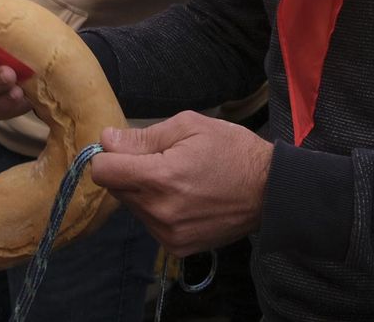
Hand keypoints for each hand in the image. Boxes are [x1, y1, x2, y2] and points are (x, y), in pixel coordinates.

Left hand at [90, 113, 271, 255]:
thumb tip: (107, 140)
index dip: (110, 155)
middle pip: (116, 190)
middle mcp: (159, 211)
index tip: (128, 147)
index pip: (103, 172)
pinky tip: (186, 199)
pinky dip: (159, 210)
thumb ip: (144, 136)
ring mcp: (168, 233)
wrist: (270, 191)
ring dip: (144, 192)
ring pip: (133, 208)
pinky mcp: (177, 247)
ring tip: (180, 180)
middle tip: (163, 159)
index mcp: (160, 177)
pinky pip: (151, 224)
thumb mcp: (191, 126)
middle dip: (130, 171)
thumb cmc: (233, 151)